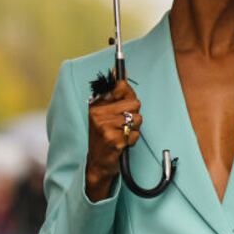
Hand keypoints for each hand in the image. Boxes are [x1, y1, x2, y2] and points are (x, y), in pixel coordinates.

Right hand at [85, 75, 140, 200]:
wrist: (98, 163)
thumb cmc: (104, 137)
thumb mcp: (105, 113)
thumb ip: (115, 92)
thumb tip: (118, 70)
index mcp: (96, 104)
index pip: (122, 86)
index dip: (129, 96)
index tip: (125, 106)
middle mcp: (98, 113)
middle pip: (135, 103)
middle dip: (134, 115)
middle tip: (123, 125)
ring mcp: (105, 126)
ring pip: (137, 119)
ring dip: (133, 129)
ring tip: (122, 134)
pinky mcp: (113, 139)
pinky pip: (135, 133)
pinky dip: (132, 140)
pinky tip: (122, 143)